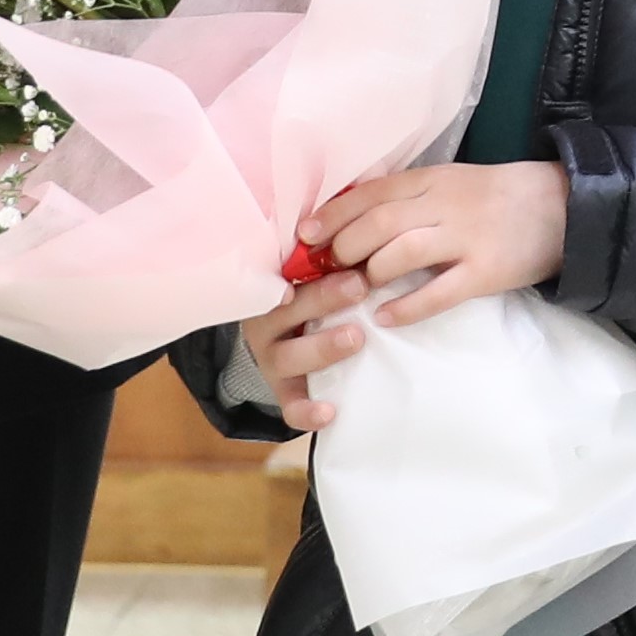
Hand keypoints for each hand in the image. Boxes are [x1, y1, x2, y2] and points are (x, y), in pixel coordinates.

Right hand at [241, 267, 374, 434]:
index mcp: (274, 289)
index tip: (328, 252)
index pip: (283, 272)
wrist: (289, 342)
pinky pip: (291, 407)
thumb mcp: (319, 271)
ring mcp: (274, 360)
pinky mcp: (285, 392)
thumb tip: (368, 224)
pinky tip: (330, 411)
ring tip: (355, 337)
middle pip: (287, 310)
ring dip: (323, 346)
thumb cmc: (316, 296)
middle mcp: (267, 324)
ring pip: (290, 357)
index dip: (302, 264)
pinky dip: (307, 412)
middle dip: (324, 297)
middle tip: (359, 285)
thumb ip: (334, 254)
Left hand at [294, 154, 571, 327]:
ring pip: (403, 252)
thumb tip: (355, 218)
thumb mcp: (453, 182)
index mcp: (434, 179)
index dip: (335, 214)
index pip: (373, 192)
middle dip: (345, 247)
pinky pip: (440, 292)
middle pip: (381, 221)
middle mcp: (446, 204)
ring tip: (355, 290)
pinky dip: (407, 306)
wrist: (563, 207)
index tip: (306, 234)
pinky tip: (386, 317)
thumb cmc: (498, 198)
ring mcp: (467, 238)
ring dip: (370, 272)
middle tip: (325, 269)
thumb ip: (412, 196)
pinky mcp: (487, 272)